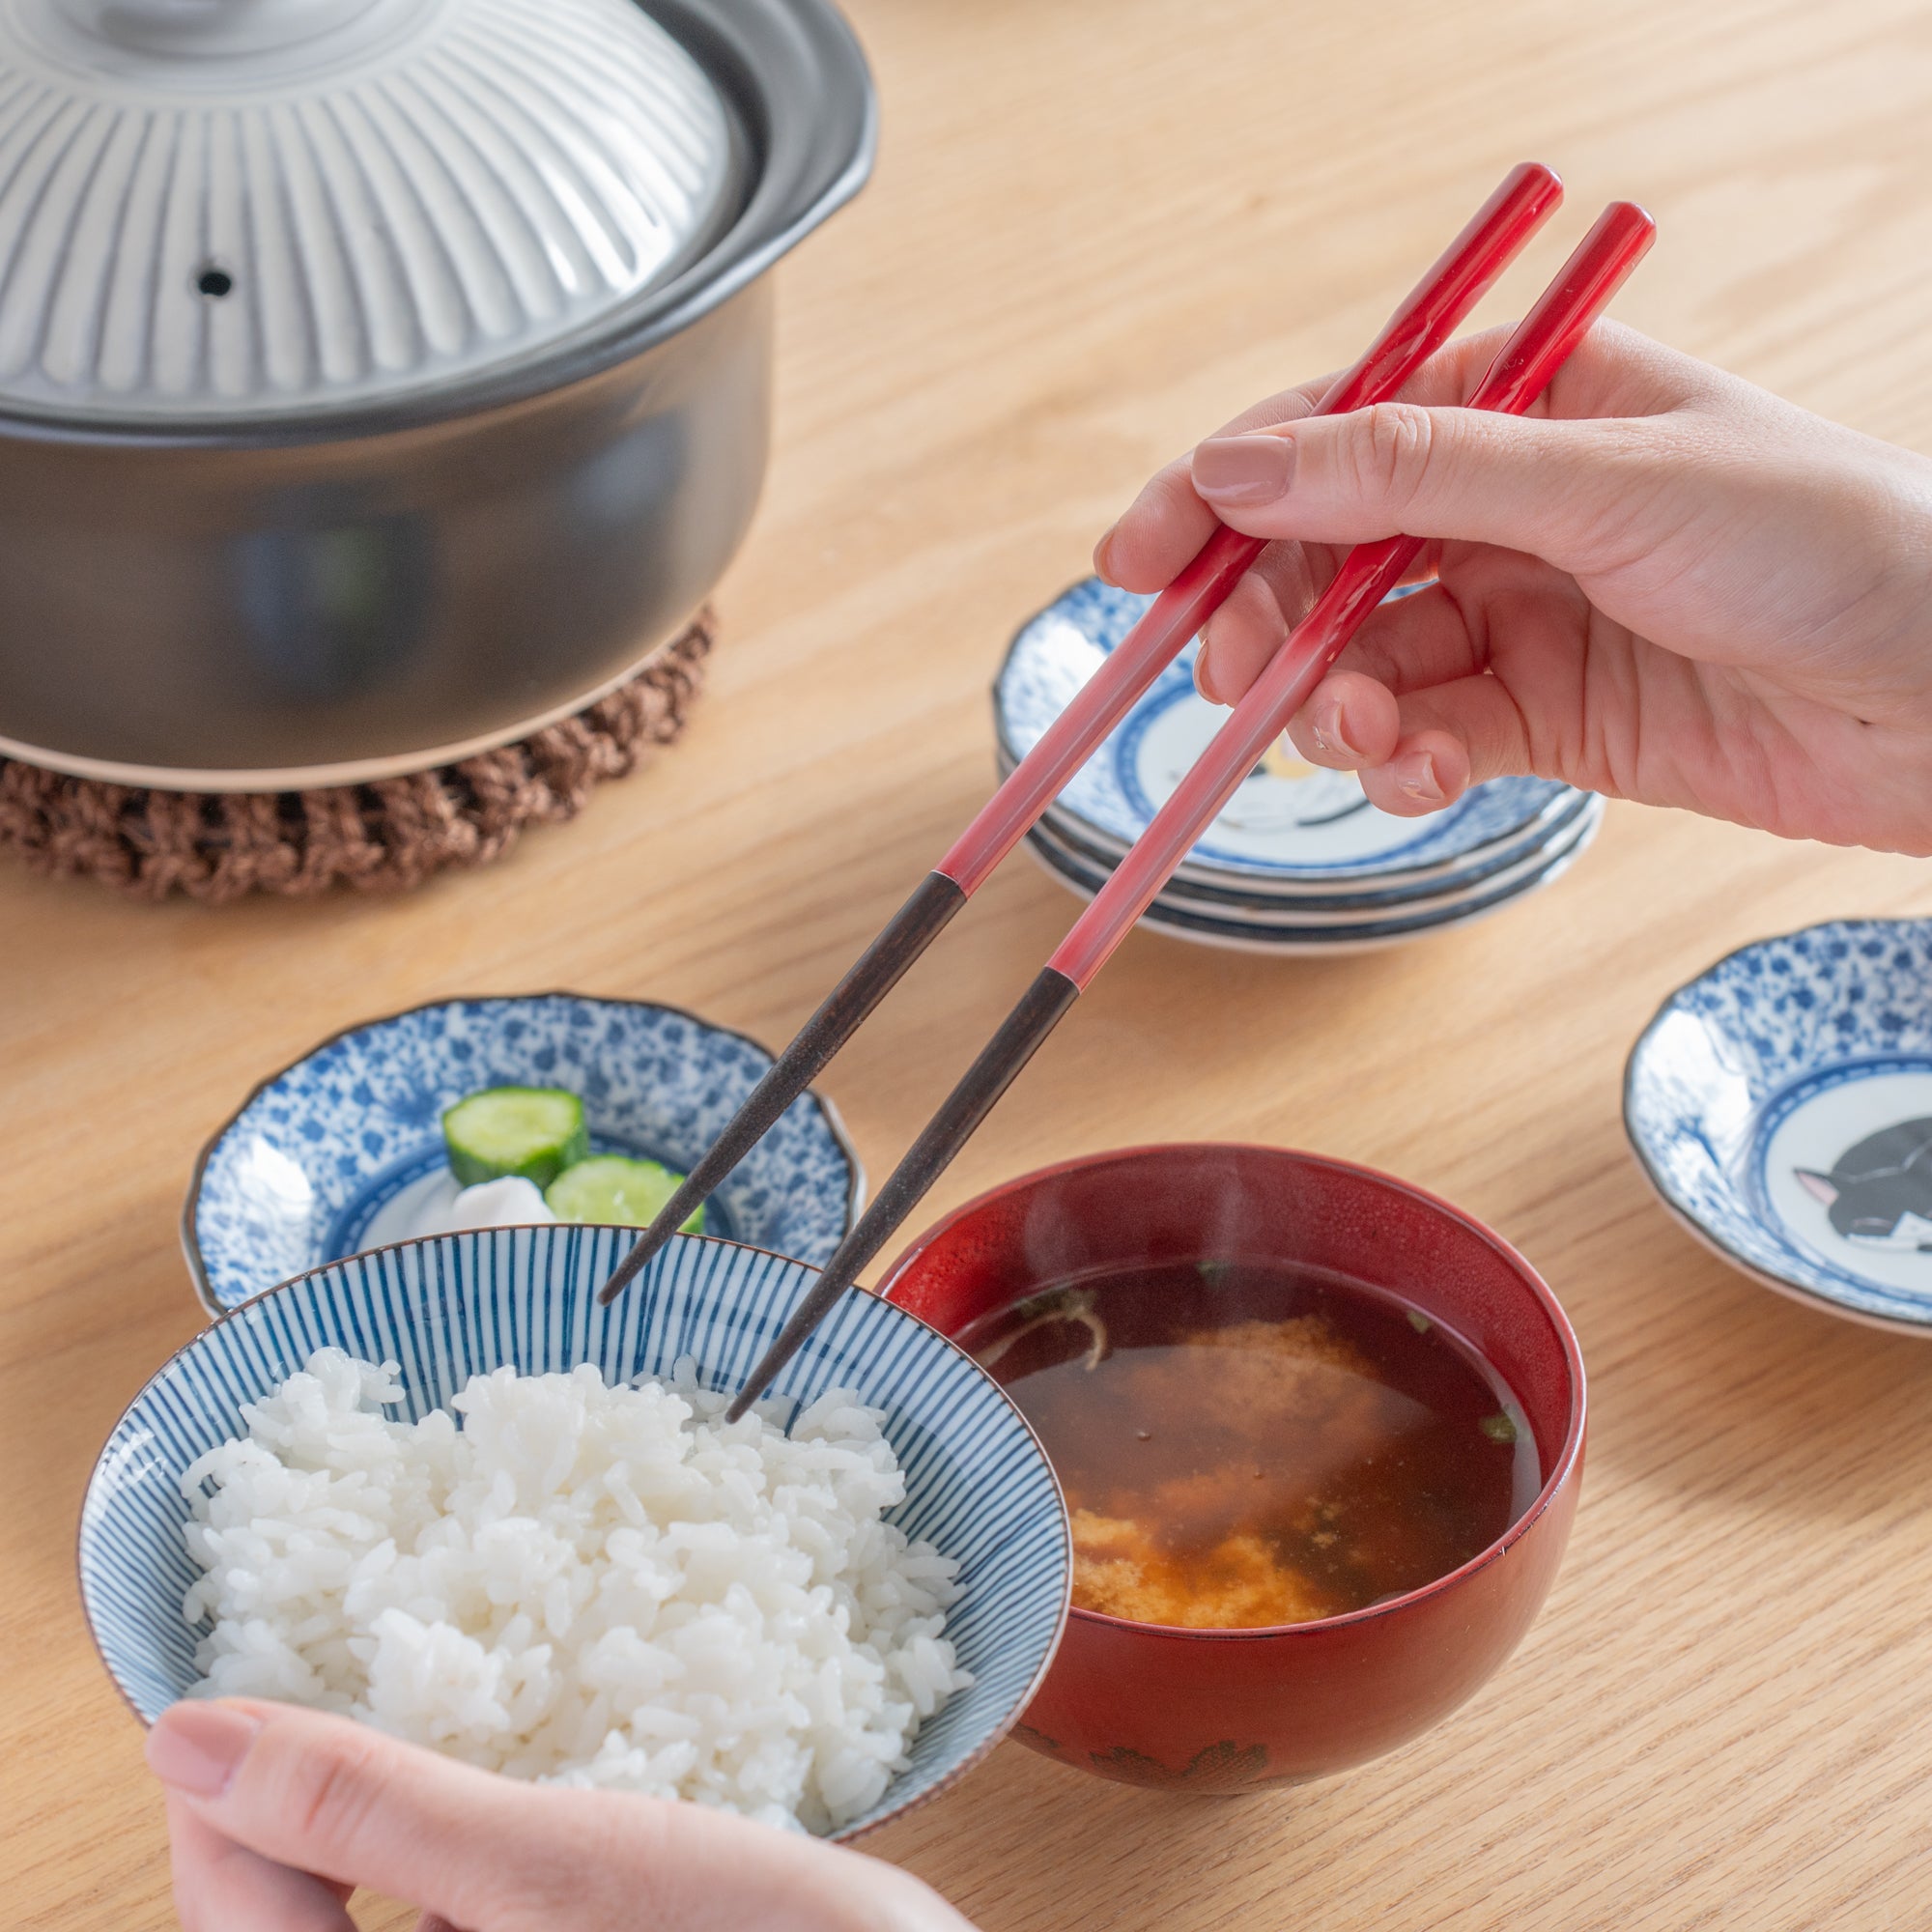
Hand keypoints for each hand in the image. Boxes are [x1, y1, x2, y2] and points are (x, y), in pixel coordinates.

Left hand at [146, 1699, 977, 1931]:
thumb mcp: (545, 1865)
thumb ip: (358, 1810)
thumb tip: (186, 1741)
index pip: (234, 1928)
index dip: (211, 1804)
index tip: (214, 1691)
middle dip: (295, 1822)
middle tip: (314, 1689)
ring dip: (373, 1839)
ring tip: (411, 1731)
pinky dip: (454, 1870)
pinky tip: (500, 1810)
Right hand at [1096, 321, 1931, 852]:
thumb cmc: (1819, 544)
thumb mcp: (1601, 480)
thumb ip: (1410, 476)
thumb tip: (1234, 466)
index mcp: (1523, 394)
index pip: (1330, 430)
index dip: (1219, 493)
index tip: (1137, 561)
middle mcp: (1505, 500)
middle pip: (1322, 555)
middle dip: (1268, 622)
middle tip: (1232, 682)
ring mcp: (1515, 611)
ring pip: (1359, 658)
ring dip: (1337, 707)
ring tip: (1368, 739)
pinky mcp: (1534, 717)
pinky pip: (1421, 736)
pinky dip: (1402, 763)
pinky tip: (1426, 777)